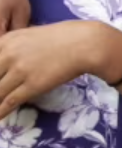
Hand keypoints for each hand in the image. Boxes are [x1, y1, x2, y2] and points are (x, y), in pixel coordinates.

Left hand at [0, 21, 121, 118]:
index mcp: (6, 41)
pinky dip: (0, 112)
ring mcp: (19, 70)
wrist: (87, 43)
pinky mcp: (32, 85)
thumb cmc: (64, 36)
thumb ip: (14, 46)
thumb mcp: (31, 35)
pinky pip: (9, 102)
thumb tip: (6, 61)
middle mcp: (7, 54)